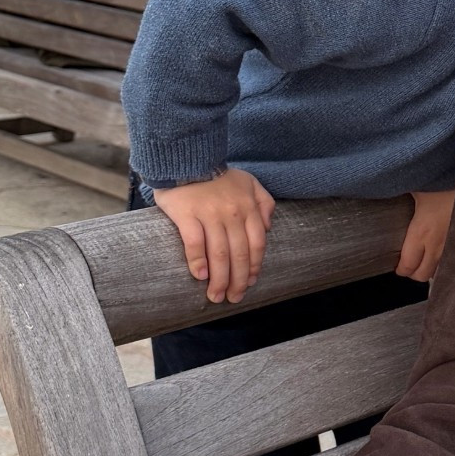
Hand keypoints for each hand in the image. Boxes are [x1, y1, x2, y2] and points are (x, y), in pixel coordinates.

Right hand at [154, 169, 275, 303]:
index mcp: (249, 207)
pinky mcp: (187, 214)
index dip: (253, 267)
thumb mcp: (249, 182)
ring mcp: (210, 214)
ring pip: (219, 253)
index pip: (256, 244)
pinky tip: (200, 276)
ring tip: (216, 296)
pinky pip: (195, 242)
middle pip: (239, 254)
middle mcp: (233, 213)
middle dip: (238, 281)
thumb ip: (264, 203)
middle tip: (233, 298)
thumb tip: (268, 228)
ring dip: (219, 279)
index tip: (248, 283)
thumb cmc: (217, 174)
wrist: (186, 157)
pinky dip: (198, 261)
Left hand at [396, 189, 454, 282]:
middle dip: (414, 272)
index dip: (400, 269)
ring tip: (427, 256)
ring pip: (440, 271)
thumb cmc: (446, 180)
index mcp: (422, 232)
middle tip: (410, 261)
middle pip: (423, 275)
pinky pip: (454, 260)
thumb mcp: (416, 186)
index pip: (408, 265)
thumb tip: (376, 186)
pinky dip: (447, 260)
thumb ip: (397, 191)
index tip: (398, 265)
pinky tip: (444, 249)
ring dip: (431, 267)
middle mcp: (438, 244)